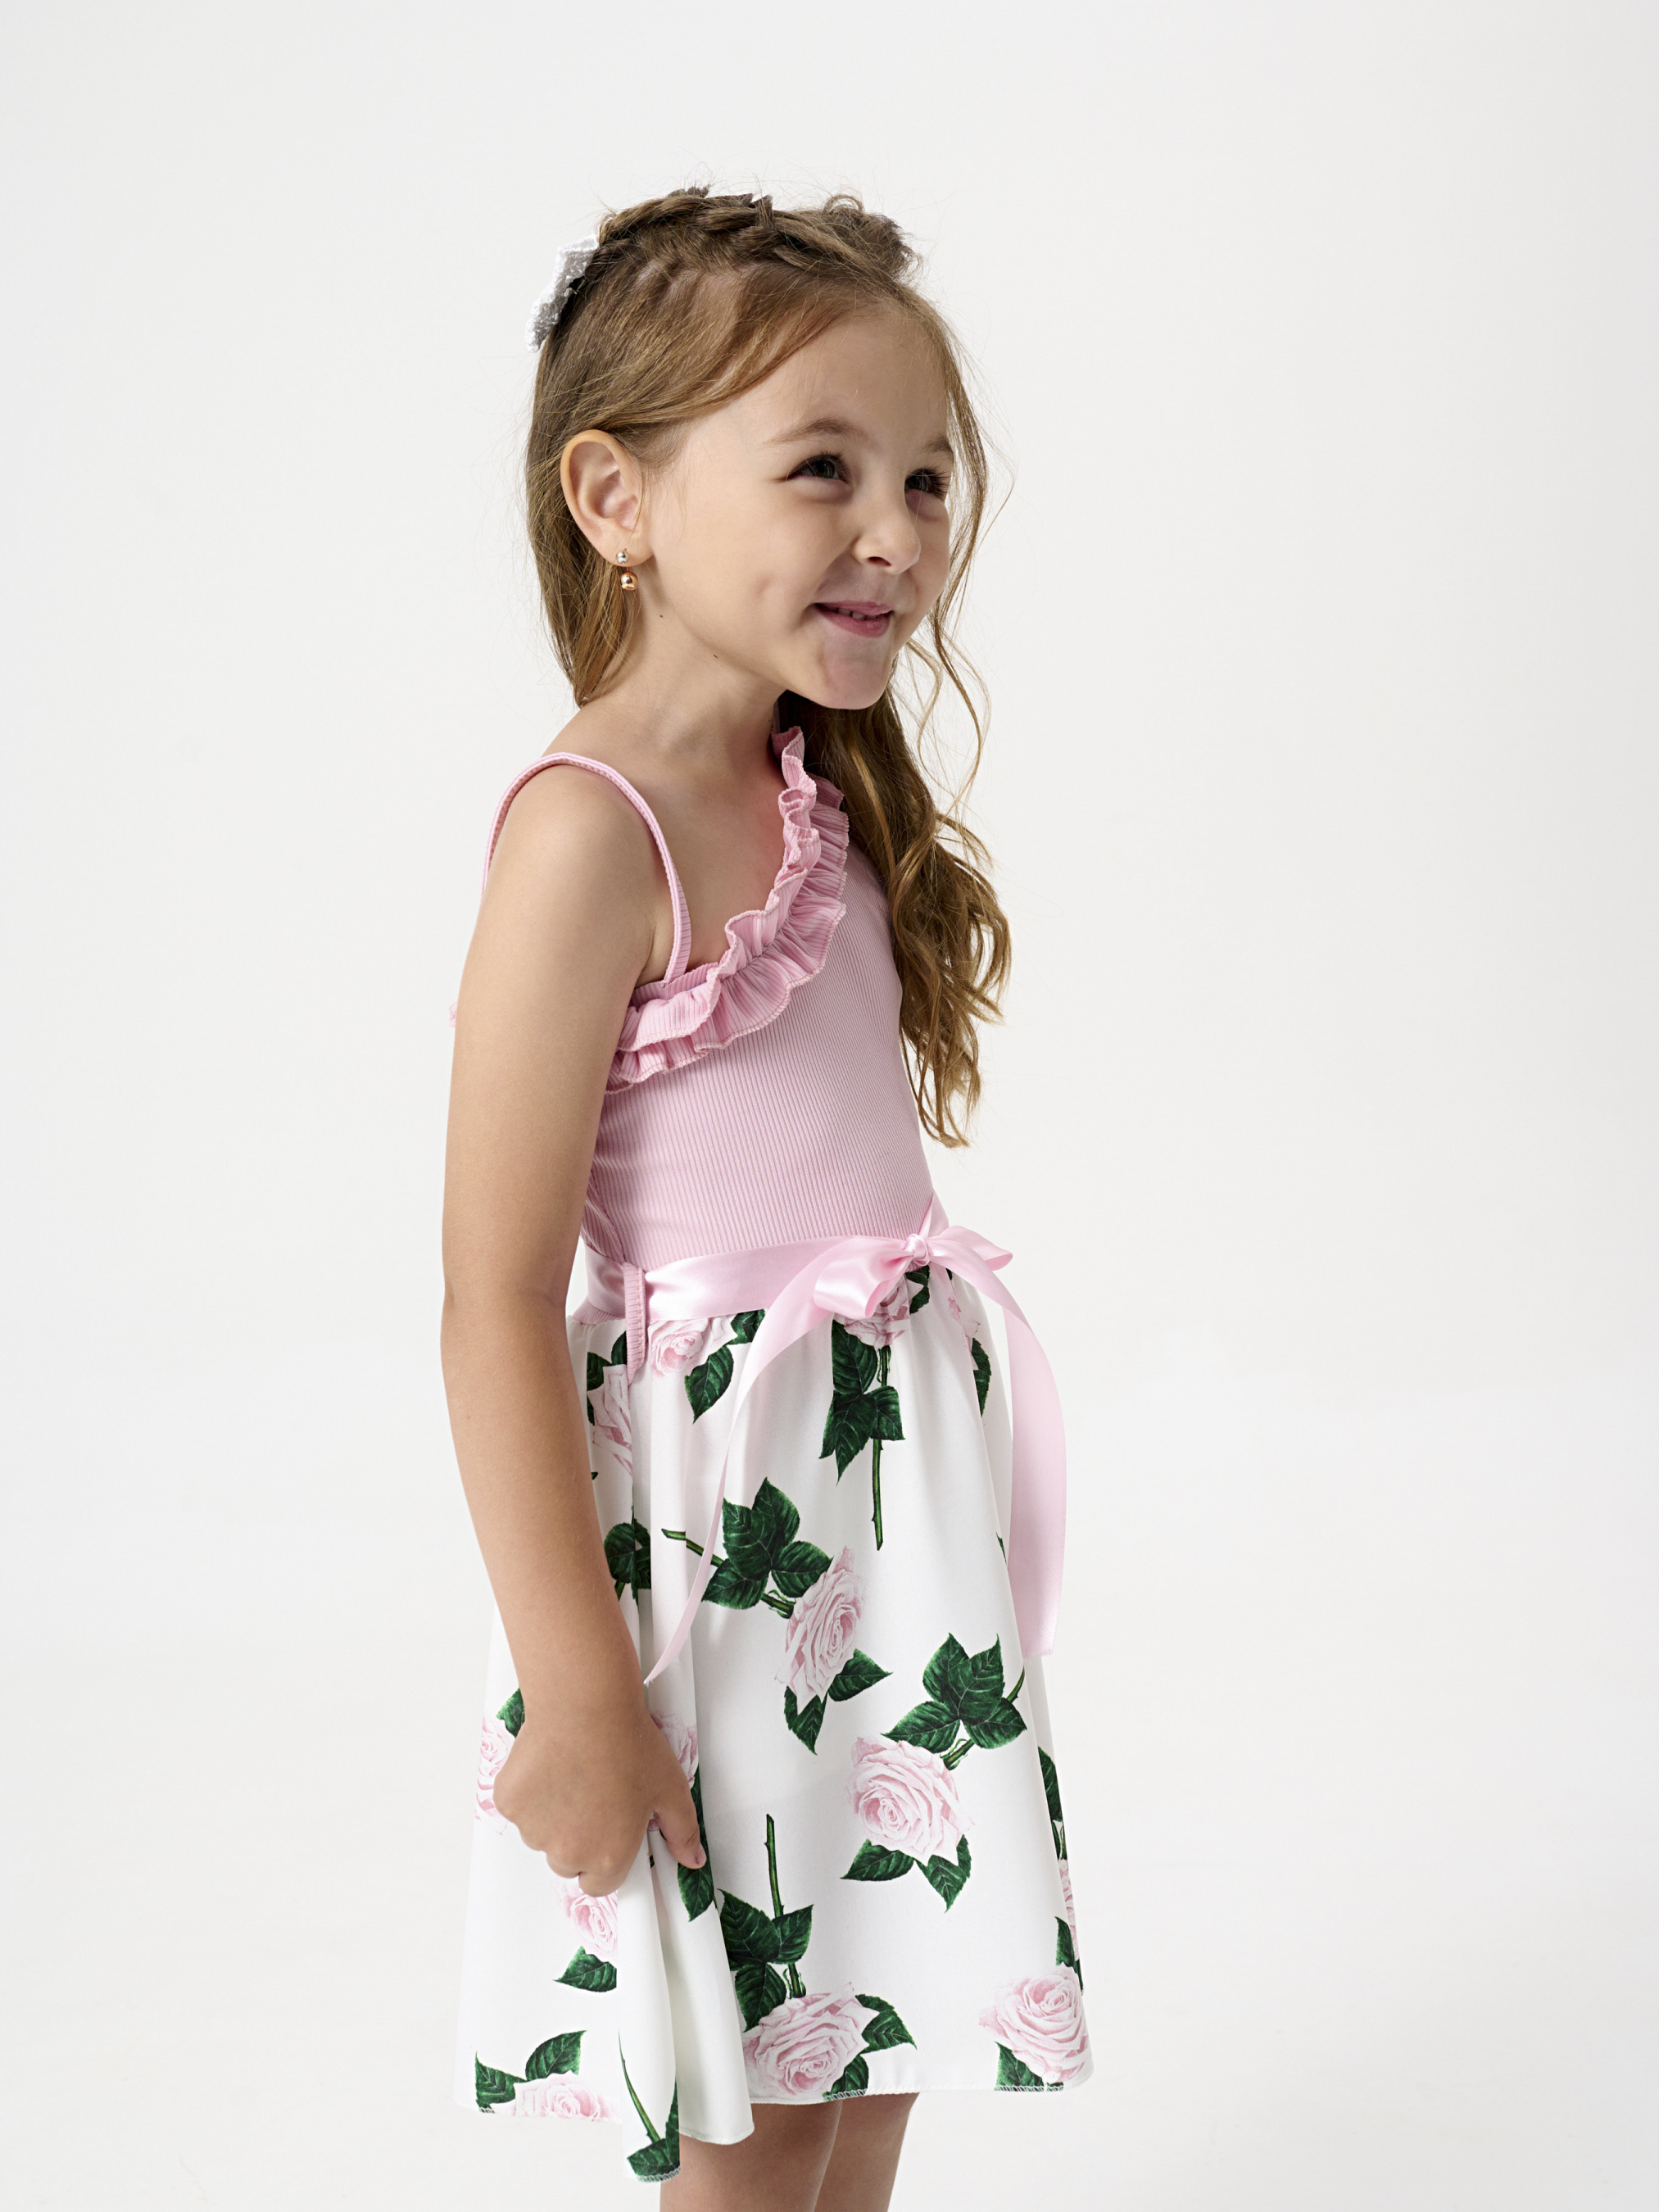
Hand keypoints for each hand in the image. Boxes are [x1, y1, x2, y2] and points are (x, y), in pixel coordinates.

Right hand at [493, 1689, 704, 1895]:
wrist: (585, 1704)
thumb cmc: (627, 1743)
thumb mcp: (671, 1788)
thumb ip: (682, 1831)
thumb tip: (692, 1858)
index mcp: (607, 1857)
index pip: (600, 1883)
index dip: (606, 1856)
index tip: (610, 1829)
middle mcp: (567, 1853)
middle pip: (568, 1861)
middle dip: (578, 1836)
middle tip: (594, 1793)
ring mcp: (533, 1830)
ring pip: (541, 1834)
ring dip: (552, 1815)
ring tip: (574, 1772)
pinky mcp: (509, 1803)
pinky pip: (519, 1808)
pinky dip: (530, 1791)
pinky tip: (550, 1762)